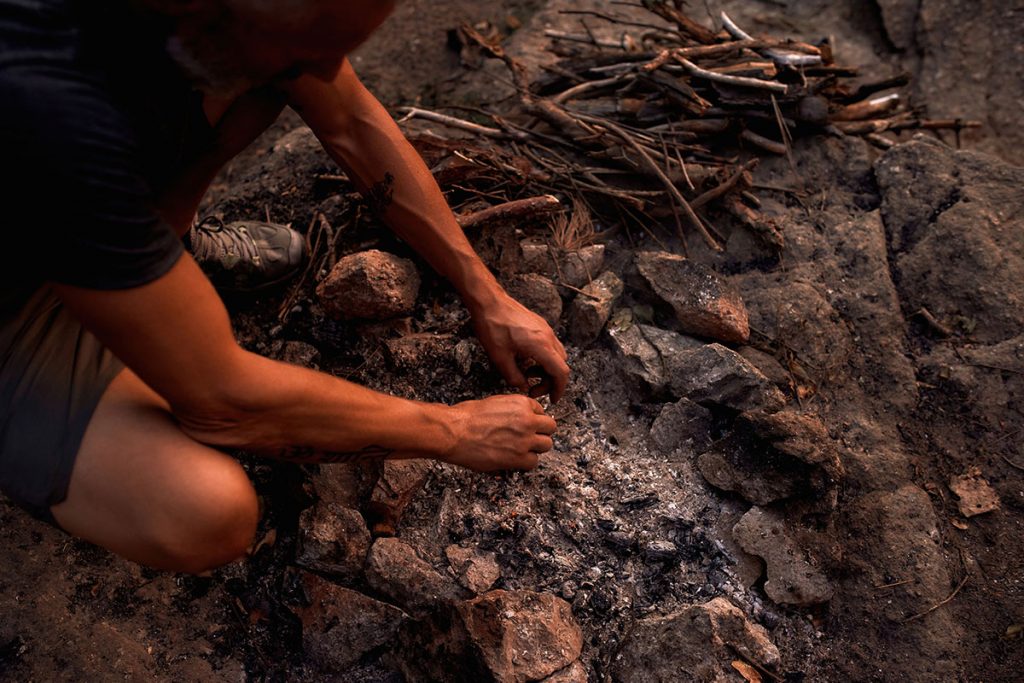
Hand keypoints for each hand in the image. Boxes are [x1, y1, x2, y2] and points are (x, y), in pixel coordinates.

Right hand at [442, 395, 556, 470]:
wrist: (453, 432)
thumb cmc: (465, 417)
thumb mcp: (494, 402)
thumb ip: (512, 410)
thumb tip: (519, 418)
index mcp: (521, 403)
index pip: (541, 411)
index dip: (534, 419)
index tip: (528, 425)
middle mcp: (527, 420)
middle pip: (550, 428)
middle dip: (540, 432)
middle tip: (529, 437)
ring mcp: (524, 440)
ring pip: (546, 445)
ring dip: (535, 448)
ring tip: (521, 449)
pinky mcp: (518, 458)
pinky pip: (533, 462)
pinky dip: (525, 462)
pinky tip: (514, 459)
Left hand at [471, 292, 570, 401]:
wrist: (489, 301)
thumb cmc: (492, 326)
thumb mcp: (499, 358)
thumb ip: (514, 377)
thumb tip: (523, 387)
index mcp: (541, 346)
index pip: (561, 373)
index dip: (559, 389)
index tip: (553, 399)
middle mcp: (548, 337)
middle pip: (561, 366)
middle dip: (550, 382)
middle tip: (533, 389)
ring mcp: (545, 329)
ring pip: (556, 356)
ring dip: (546, 369)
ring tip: (527, 373)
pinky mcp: (540, 325)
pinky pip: (550, 346)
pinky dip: (543, 358)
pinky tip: (526, 359)